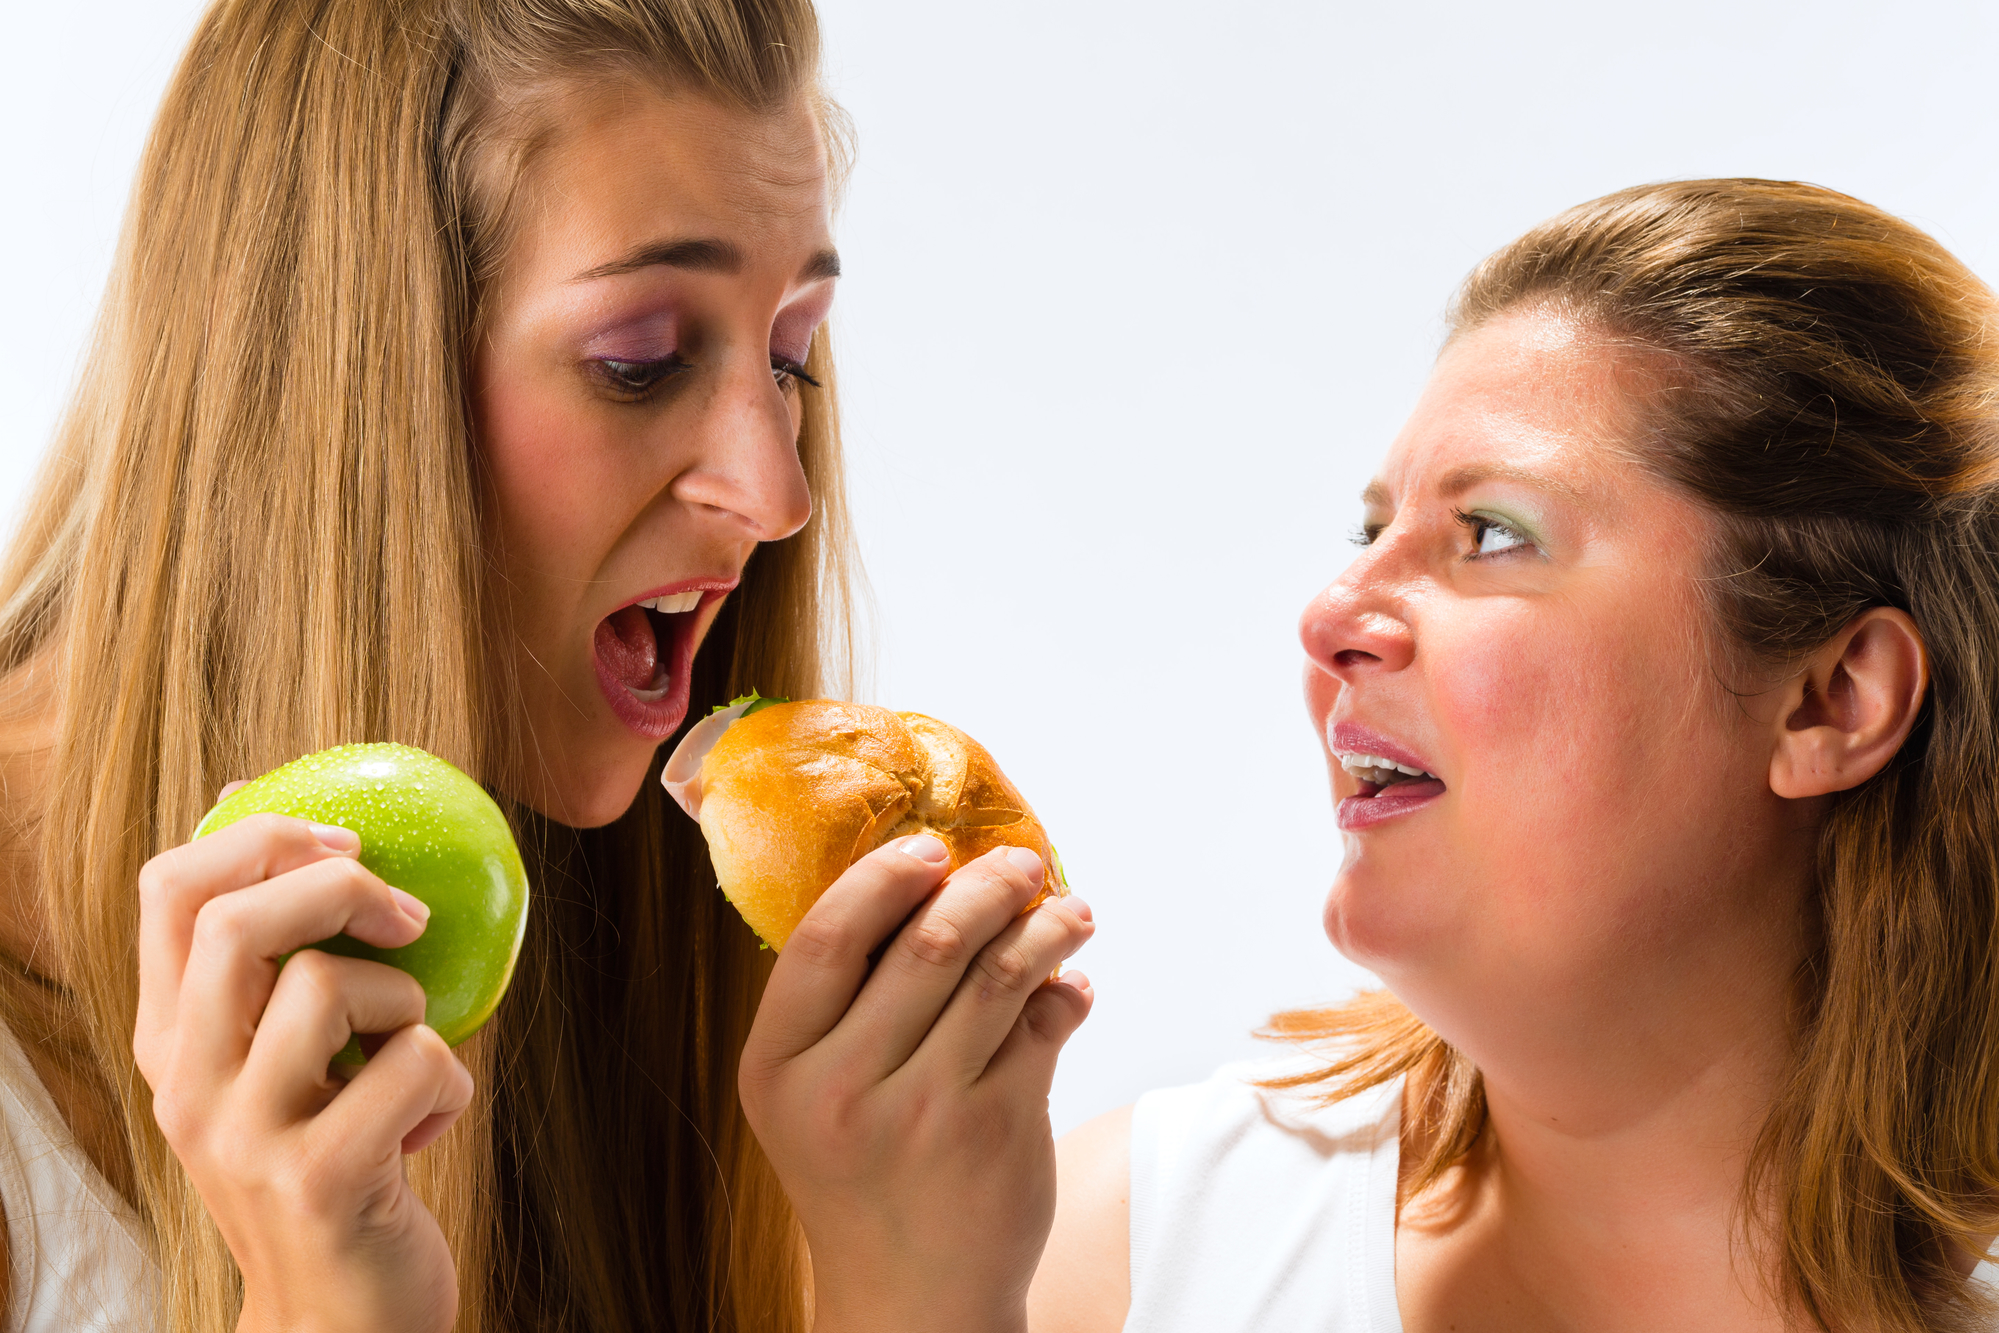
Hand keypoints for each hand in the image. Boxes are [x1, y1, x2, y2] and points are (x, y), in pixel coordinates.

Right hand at [134, 803, 473, 1332]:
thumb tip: (319, 839)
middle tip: (407, 919)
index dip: (260, 838)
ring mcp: (246, 1135)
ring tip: (406, 1062)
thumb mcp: (277, 1076)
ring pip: (336, 985)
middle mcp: (188, 1086)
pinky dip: (451, 1083)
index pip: (169, 890)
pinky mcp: (322, 1177)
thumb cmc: (332, 1171)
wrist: (337, 1324)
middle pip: (240, 918)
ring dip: (411, 1004)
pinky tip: (427, 1132)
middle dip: (344, 886)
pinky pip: (418, 1061)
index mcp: (170, 1045)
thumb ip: (275, 982)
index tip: (342, 843)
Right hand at [740, 836, 1095, 1332]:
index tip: (931, 847)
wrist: (908, 1298)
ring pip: (999, 975)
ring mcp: (922, 1112)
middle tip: (1024, 863)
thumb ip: (842, 1003)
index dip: (883, 878)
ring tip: (1070, 911)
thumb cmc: (859, 1172)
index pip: (826, 938)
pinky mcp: (996, 1132)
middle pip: (928, 943)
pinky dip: (1066, 994)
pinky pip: (1042, 1028)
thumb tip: (929, 880)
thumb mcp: (809, 1094)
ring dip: (1046, 928)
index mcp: (778, 1065)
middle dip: (988, 885)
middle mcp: (841, 1088)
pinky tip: (1071, 988)